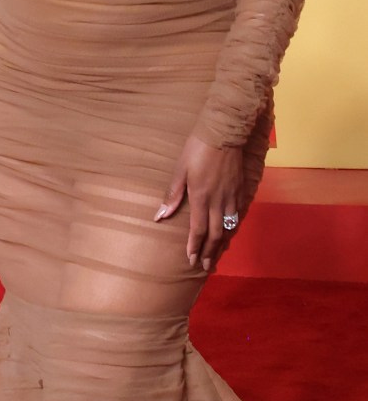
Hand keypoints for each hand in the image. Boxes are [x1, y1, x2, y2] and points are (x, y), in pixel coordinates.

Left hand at [154, 134, 242, 271]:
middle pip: (215, 234)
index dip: (194, 246)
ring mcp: (232, 198)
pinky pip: (237, 217)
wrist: (225, 134)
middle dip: (209, 252)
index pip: (198, 229)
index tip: (190, 260)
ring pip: (228, 228)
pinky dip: (232, 230)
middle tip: (204, 267)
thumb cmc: (197, 149)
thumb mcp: (180, 170)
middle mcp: (218, 202)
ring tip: (216, 257)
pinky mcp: (241, 191)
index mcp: (201, 197)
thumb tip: (159, 216)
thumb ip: (172, 194)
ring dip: (222, 245)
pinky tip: (229, 235)